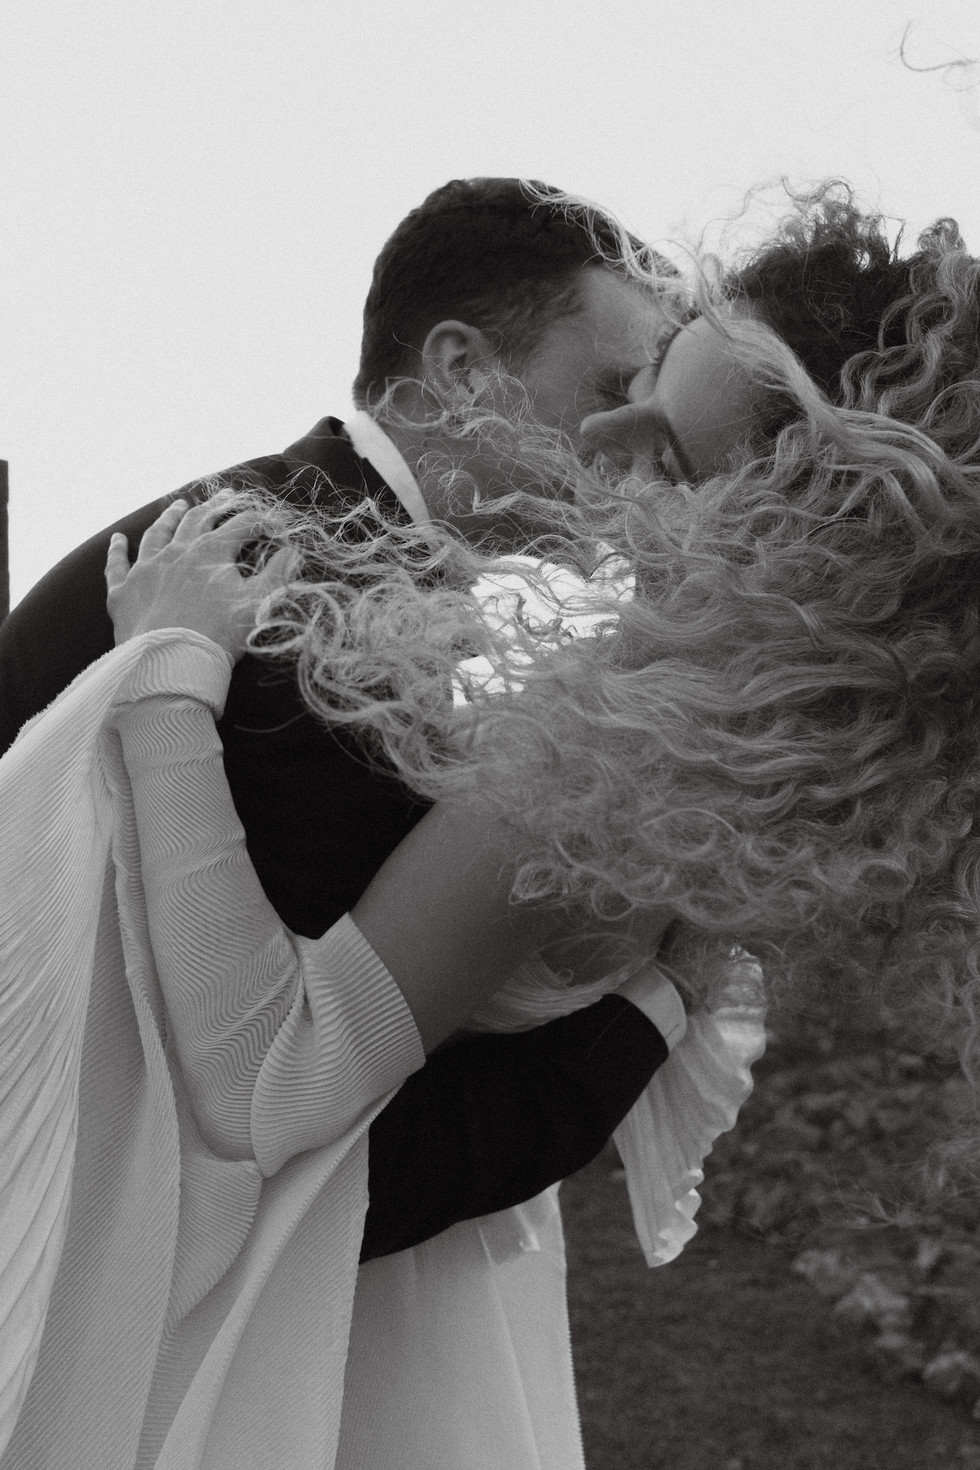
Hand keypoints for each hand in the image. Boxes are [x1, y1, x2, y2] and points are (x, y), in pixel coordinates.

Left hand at [105, 498, 297, 658]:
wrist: (171, 662)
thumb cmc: (219, 634)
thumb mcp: (259, 603)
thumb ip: (278, 574)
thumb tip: (292, 552)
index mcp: (211, 552)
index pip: (240, 525)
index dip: (260, 520)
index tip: (274, 521)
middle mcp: (176, 551)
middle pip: (197, 520)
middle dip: (215, 506)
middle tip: (226, 495)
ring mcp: (146, 569)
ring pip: (157, 534)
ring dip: (169, 517)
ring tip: (179, 506)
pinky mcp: (123, 591)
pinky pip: (117, 564)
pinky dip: (117, 550)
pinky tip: (118, 539)